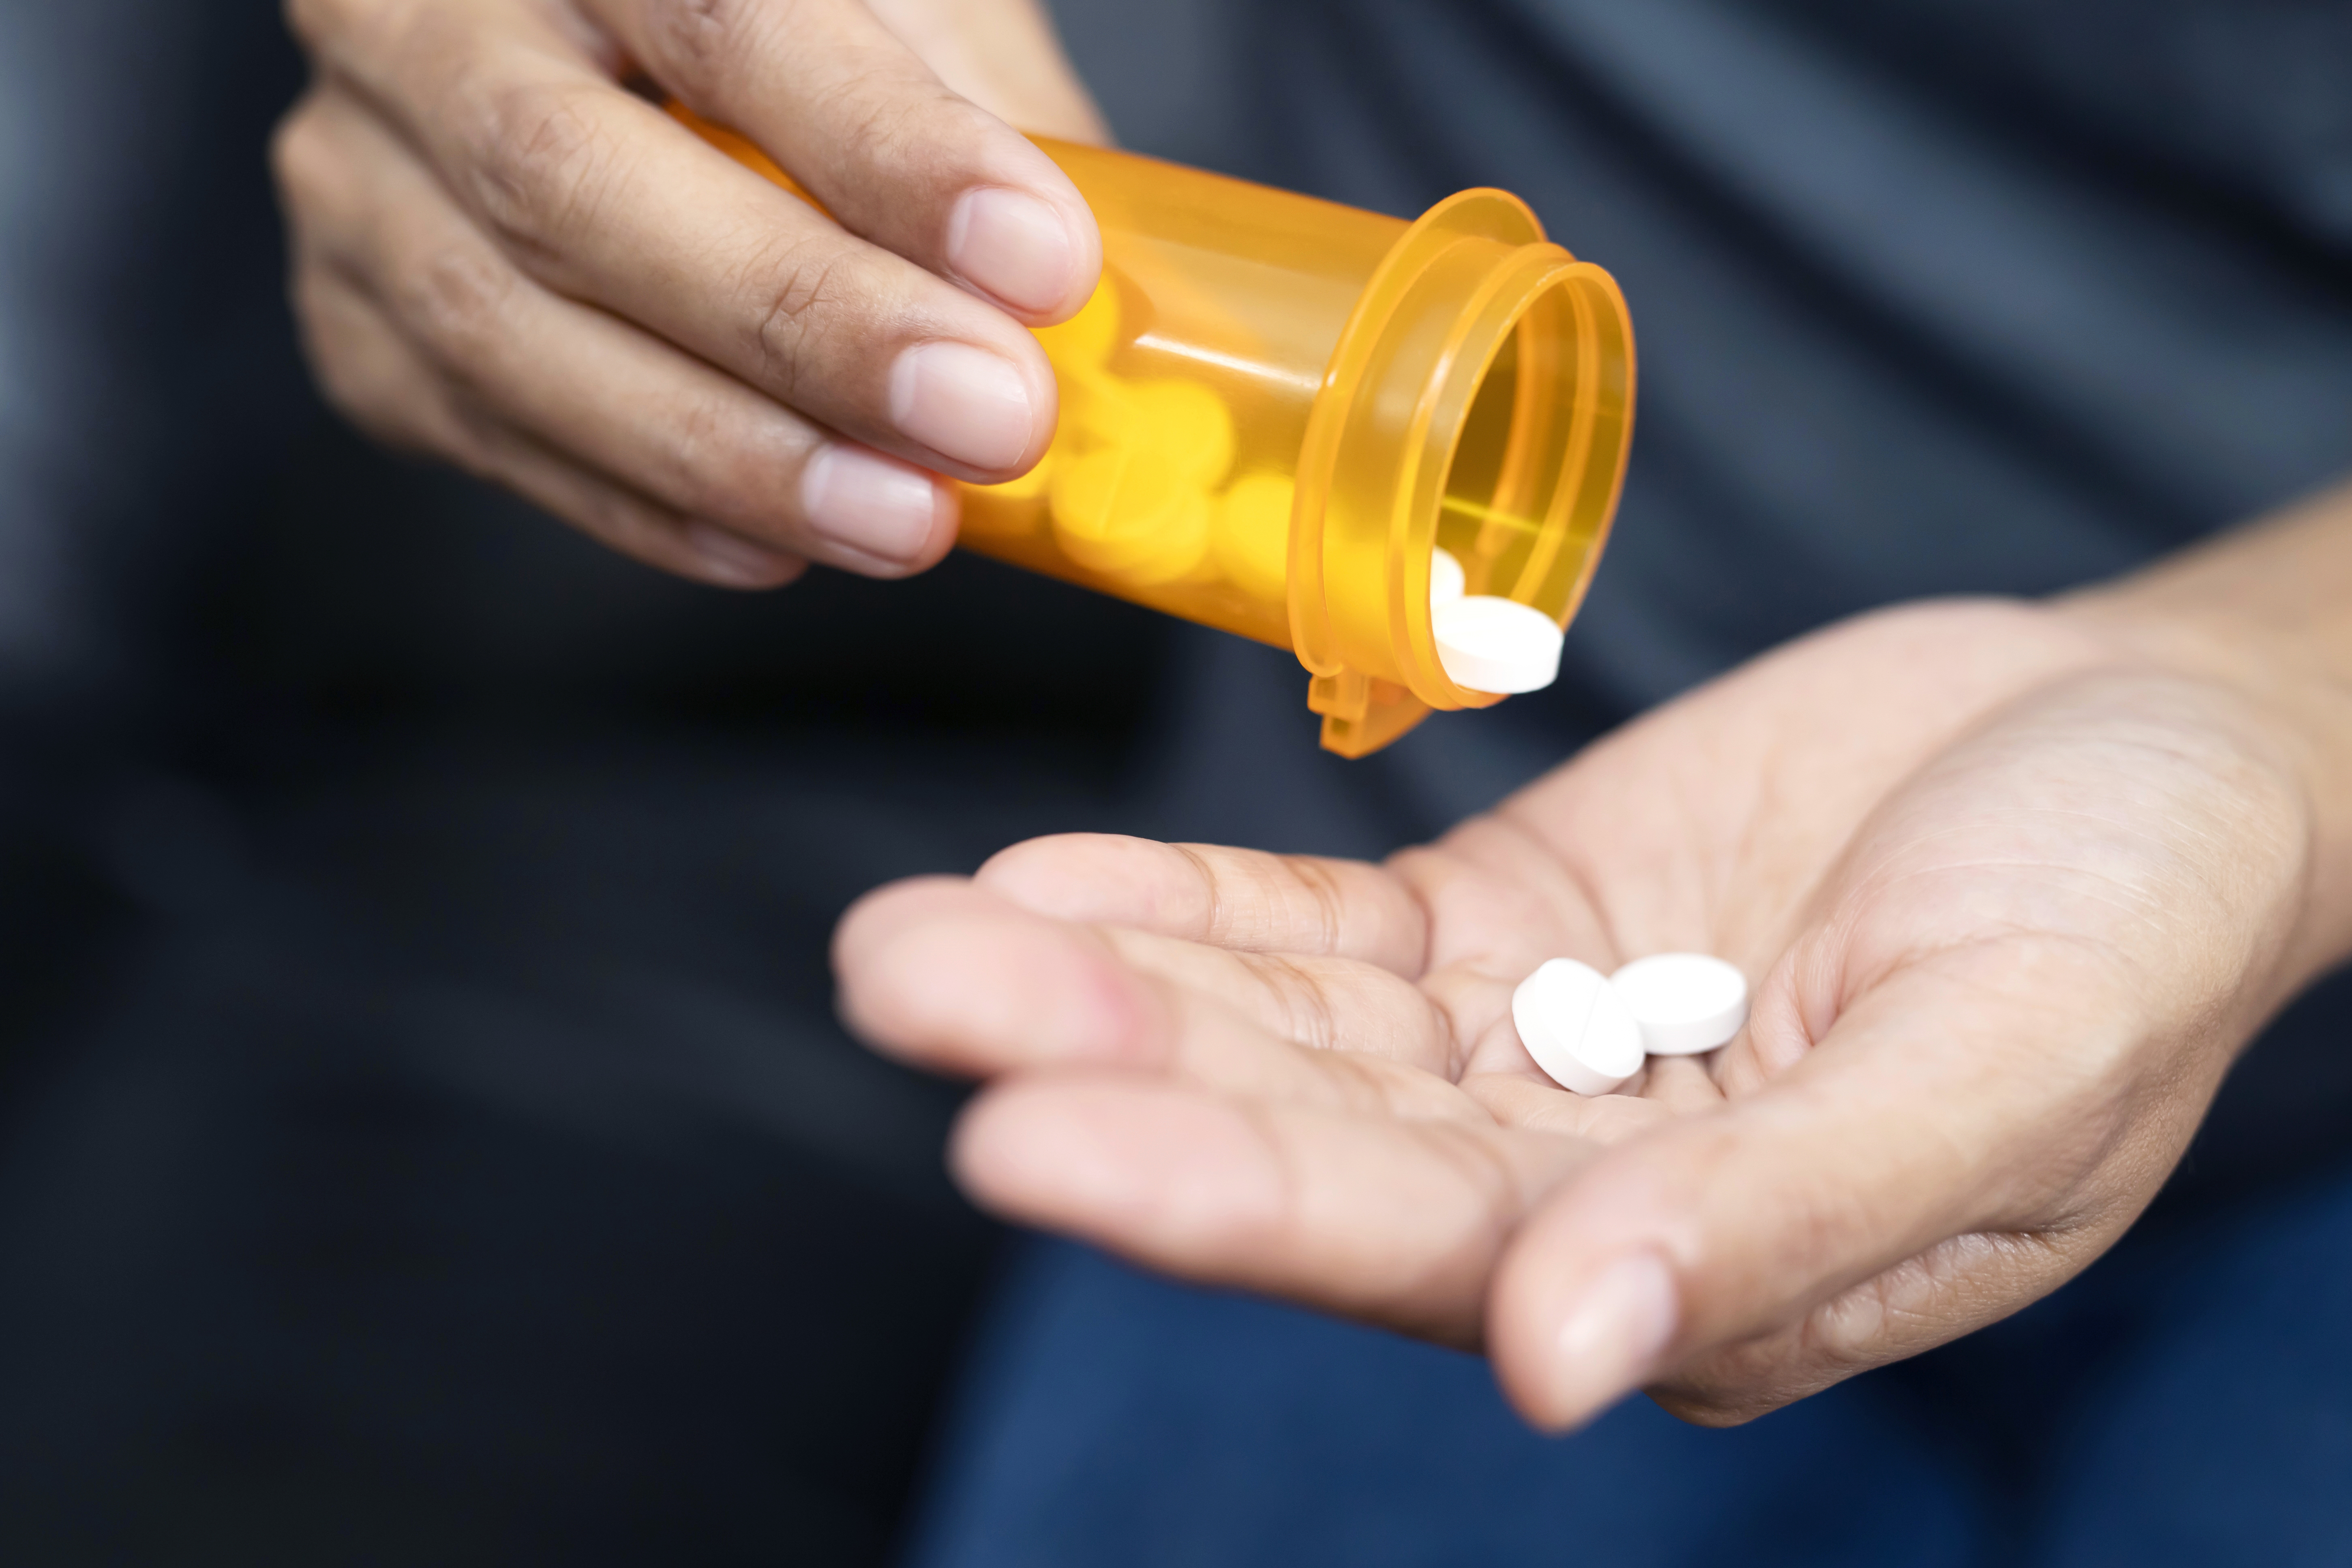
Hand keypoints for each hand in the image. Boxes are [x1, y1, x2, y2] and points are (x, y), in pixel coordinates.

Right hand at [273, 0, 1105, 587]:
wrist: (590, 51)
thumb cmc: (787, 27)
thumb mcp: (897, 2)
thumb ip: (977, 114)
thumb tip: (1101, 301)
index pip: (718, 8)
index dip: (880, 143)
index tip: (1039, 258)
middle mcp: (413, 15)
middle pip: (572, 173)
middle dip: (802, 319)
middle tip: (990, 418)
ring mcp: (359, 172)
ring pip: (504, 326)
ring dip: (728, 449)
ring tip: (907, 520)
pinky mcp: (352, 319)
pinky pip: (486, 431)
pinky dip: (644, 503)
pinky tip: (778, 544)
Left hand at [834, 593, 2334, 1427]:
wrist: (2150, 749)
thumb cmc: (2129, 921)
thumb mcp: (2000, 1078)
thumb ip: (1781, 1226)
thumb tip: (1567, 1366)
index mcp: (1689, 1271)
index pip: (1416, 1249)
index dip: (1221, 1192)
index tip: (1024, 1135)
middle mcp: (1567, 1181)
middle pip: (1303, 1139)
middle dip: (1104, 1073)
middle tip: (907, 997)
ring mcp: (1524, 1046)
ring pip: (1278, 1031)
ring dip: (1102, 981)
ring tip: (911, 941)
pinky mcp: (1505, 921)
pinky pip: (1318, 932)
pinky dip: (1186, 909)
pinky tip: (1041, 883)